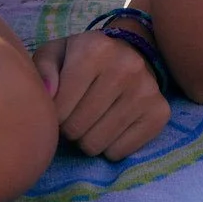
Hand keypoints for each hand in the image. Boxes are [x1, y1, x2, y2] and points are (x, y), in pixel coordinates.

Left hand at [32, 29, 171, 158]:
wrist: (129, 54)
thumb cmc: (82, 59)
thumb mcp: (56, 54)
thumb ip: (42, 70)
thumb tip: (46, 92)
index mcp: (96, 49)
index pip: (58, 109)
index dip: (53, 114)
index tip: (60, 104)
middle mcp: (126, 66)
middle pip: (76, 129)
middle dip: (70, 127)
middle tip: (77, 112)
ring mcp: (147, 90)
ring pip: (96, 144)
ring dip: (88, 138)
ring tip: (93, 118)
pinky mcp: (160, 113)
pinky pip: (119, 152)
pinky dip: (110, 146)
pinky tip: (113, 125)